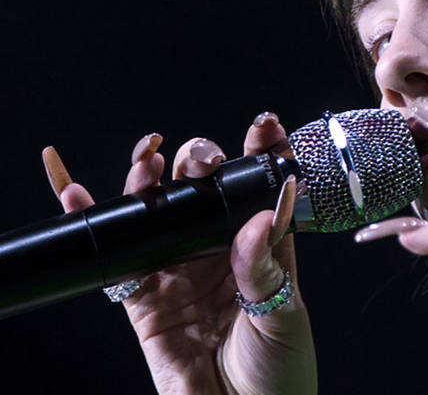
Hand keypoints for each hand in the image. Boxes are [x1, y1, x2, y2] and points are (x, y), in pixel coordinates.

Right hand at [41, 112, 317, 393]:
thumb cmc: (280, 371)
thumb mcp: (283, 316)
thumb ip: (266, 267)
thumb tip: (259, 216)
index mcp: (264, 247)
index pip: (261, 189)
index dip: (261, 154)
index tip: (264, 126)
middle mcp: (219, 252)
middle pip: (203, 191)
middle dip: (200, 161)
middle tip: (201, 158)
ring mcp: (180, 271)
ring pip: (158, 212)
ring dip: (148, 179)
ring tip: (149, 156)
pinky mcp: (144, 299)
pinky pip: (116, 255)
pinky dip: (95, 221)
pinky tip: (77, 190)